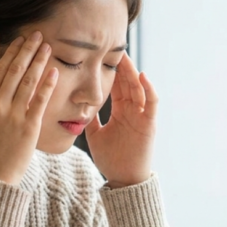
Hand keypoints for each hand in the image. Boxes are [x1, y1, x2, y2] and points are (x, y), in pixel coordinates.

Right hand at [0, 32, 57, 185]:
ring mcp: (13, 116)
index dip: (10, 54)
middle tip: (36, 34)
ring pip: (28, 82)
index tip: (19, 40)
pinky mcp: (29, 127)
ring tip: (47, 47)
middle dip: (26, 50)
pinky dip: (48, 84)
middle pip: (14, 71)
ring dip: (38, 61)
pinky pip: (40, 101)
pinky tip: (55, 71)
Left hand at [85, 52, 155, 187]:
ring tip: (124, 56)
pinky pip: (152, 102)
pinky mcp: (150, 123)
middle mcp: (133, 110)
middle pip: (127, 82)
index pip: (116, 85)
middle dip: (120, 65)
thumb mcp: (95, 135)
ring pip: (138, 88)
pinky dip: (149, 88)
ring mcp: (142, 115)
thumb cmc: (111, 159)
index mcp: (120, 111)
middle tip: (111, 46)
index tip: (99, 54)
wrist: (124, 179)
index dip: (109, 70)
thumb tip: (75, 105)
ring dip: (132, 72)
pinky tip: (141, 76)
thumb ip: (89, 119)